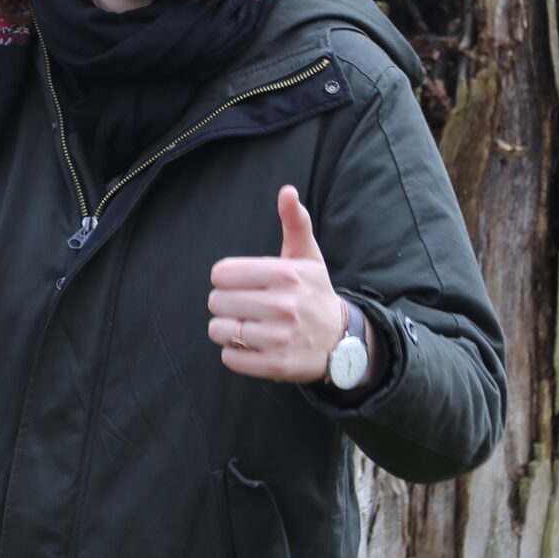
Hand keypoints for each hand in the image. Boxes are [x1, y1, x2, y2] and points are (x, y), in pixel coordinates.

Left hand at [209, 184, 366, 382]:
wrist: (342, 341)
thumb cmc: (316, 294)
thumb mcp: (307, 256)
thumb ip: (294, 222)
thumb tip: (287, 191)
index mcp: (285, 274)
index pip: (221, 273)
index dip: (226, 279)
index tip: (242, 284)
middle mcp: (282, 306)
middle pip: (216, 302)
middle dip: (224, 304)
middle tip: (245, 307)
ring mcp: (279, 338)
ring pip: (219, 330)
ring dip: (227, 329)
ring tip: (247, 326)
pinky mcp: (275, 366)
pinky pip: (230, 357)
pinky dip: (235, 353)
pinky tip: (252, 345)